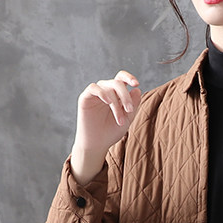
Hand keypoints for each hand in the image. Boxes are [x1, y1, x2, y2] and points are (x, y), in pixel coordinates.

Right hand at [70, 70, 141, 184]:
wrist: (97, 145)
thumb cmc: (111, 133)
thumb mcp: (127, 119)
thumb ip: (133, 105)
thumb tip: (137, 90)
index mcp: (116, 95)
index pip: (121, 78)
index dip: (129, 77)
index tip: (136, 84)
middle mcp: (105, 92)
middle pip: (117, 83)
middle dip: (125, 96)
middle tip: (129, 111)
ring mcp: (95, 94)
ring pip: (107, 87)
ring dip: (116, 103)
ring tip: (120, 120)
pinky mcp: (85, 98)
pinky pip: (93, 88)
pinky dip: (102, 93)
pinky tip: (108, 102)